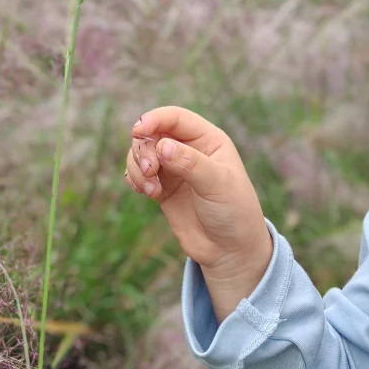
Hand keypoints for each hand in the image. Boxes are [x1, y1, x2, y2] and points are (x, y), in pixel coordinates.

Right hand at [125, 106, 272, 321]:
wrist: (231, 250)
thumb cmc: (234, 211)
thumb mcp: (218, 184)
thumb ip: (190, 163)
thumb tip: (162, 146)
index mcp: (208, 140)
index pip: (175, 118)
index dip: (155, 119)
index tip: (137, 131)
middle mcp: (189, 150)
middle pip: (153, 134)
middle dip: (144, 149)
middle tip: (150, 171)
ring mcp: (174, 169)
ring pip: (142, 153)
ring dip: (138, 166)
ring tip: (149, 189)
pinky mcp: (162, 188)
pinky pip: (138, 174)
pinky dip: (135, 179)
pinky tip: (146, 192)